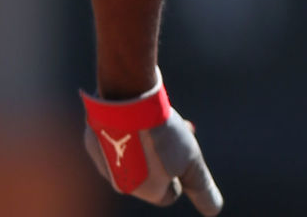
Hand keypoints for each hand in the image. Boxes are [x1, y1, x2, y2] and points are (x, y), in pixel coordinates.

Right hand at [80, 71, 222, 215]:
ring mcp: (102, 162)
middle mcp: (120, 183)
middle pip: (151, 174)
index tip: (182, 155)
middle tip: (176, 133)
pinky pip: (113, 140)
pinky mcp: (91, 140)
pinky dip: (125, 131)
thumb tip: (214, 210)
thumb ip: (200, 187)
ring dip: (146, 145)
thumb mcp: (191, 162)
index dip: (180, 175)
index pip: (169, 194)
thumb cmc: (163, 134)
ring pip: (132, 157)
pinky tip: (133, 115)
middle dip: (164, 157)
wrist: (128, 100)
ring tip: (156, 122)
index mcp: (145, 191)